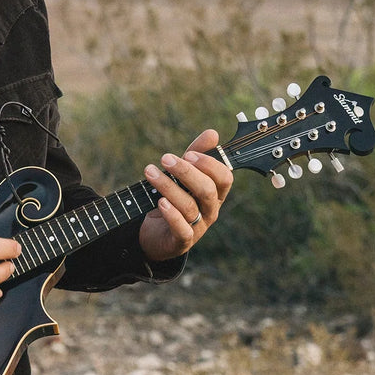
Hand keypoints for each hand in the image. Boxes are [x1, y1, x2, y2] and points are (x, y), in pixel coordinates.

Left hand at [138, 129, 232, 261]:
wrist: (156, 233)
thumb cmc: (173, 200)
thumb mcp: (182, 176)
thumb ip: (195, 154)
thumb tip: (213, 133)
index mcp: (215, 193)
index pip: (224, 178)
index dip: (209, 164)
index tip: (188, 153)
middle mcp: (210, 210)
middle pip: (207, 190)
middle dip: (186, 172)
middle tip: (165, 158)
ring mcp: (198, 227)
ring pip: (189, 206)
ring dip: (168, 187)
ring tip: (150, 173)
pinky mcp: (183, 241)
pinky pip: (182, 229)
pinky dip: (172, 215)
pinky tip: (160, 202)